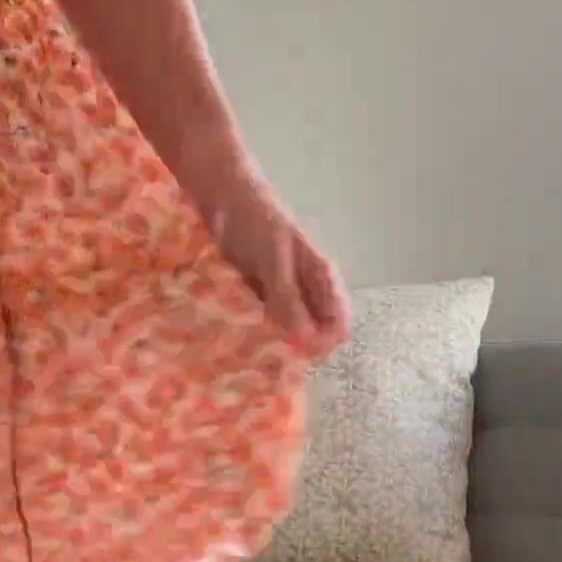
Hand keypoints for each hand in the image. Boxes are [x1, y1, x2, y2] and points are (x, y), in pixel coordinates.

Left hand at [198, 172, 349, 360]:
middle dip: (301, 347)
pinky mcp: (256, 288)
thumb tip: (309, 342)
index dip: (326, 343)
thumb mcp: (275, 262)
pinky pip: (263, 315)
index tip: (305, 360)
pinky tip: (241, 343)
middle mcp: (306, 284)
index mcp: (321, 275)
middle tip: (278, 368)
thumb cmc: (255, 221)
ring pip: (289, 324)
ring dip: (278, 340)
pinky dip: (256, 327)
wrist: (223, 193)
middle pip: (315, 326)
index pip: (338, 320)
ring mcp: (281, 287)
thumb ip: (289, 300)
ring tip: (259, 362)